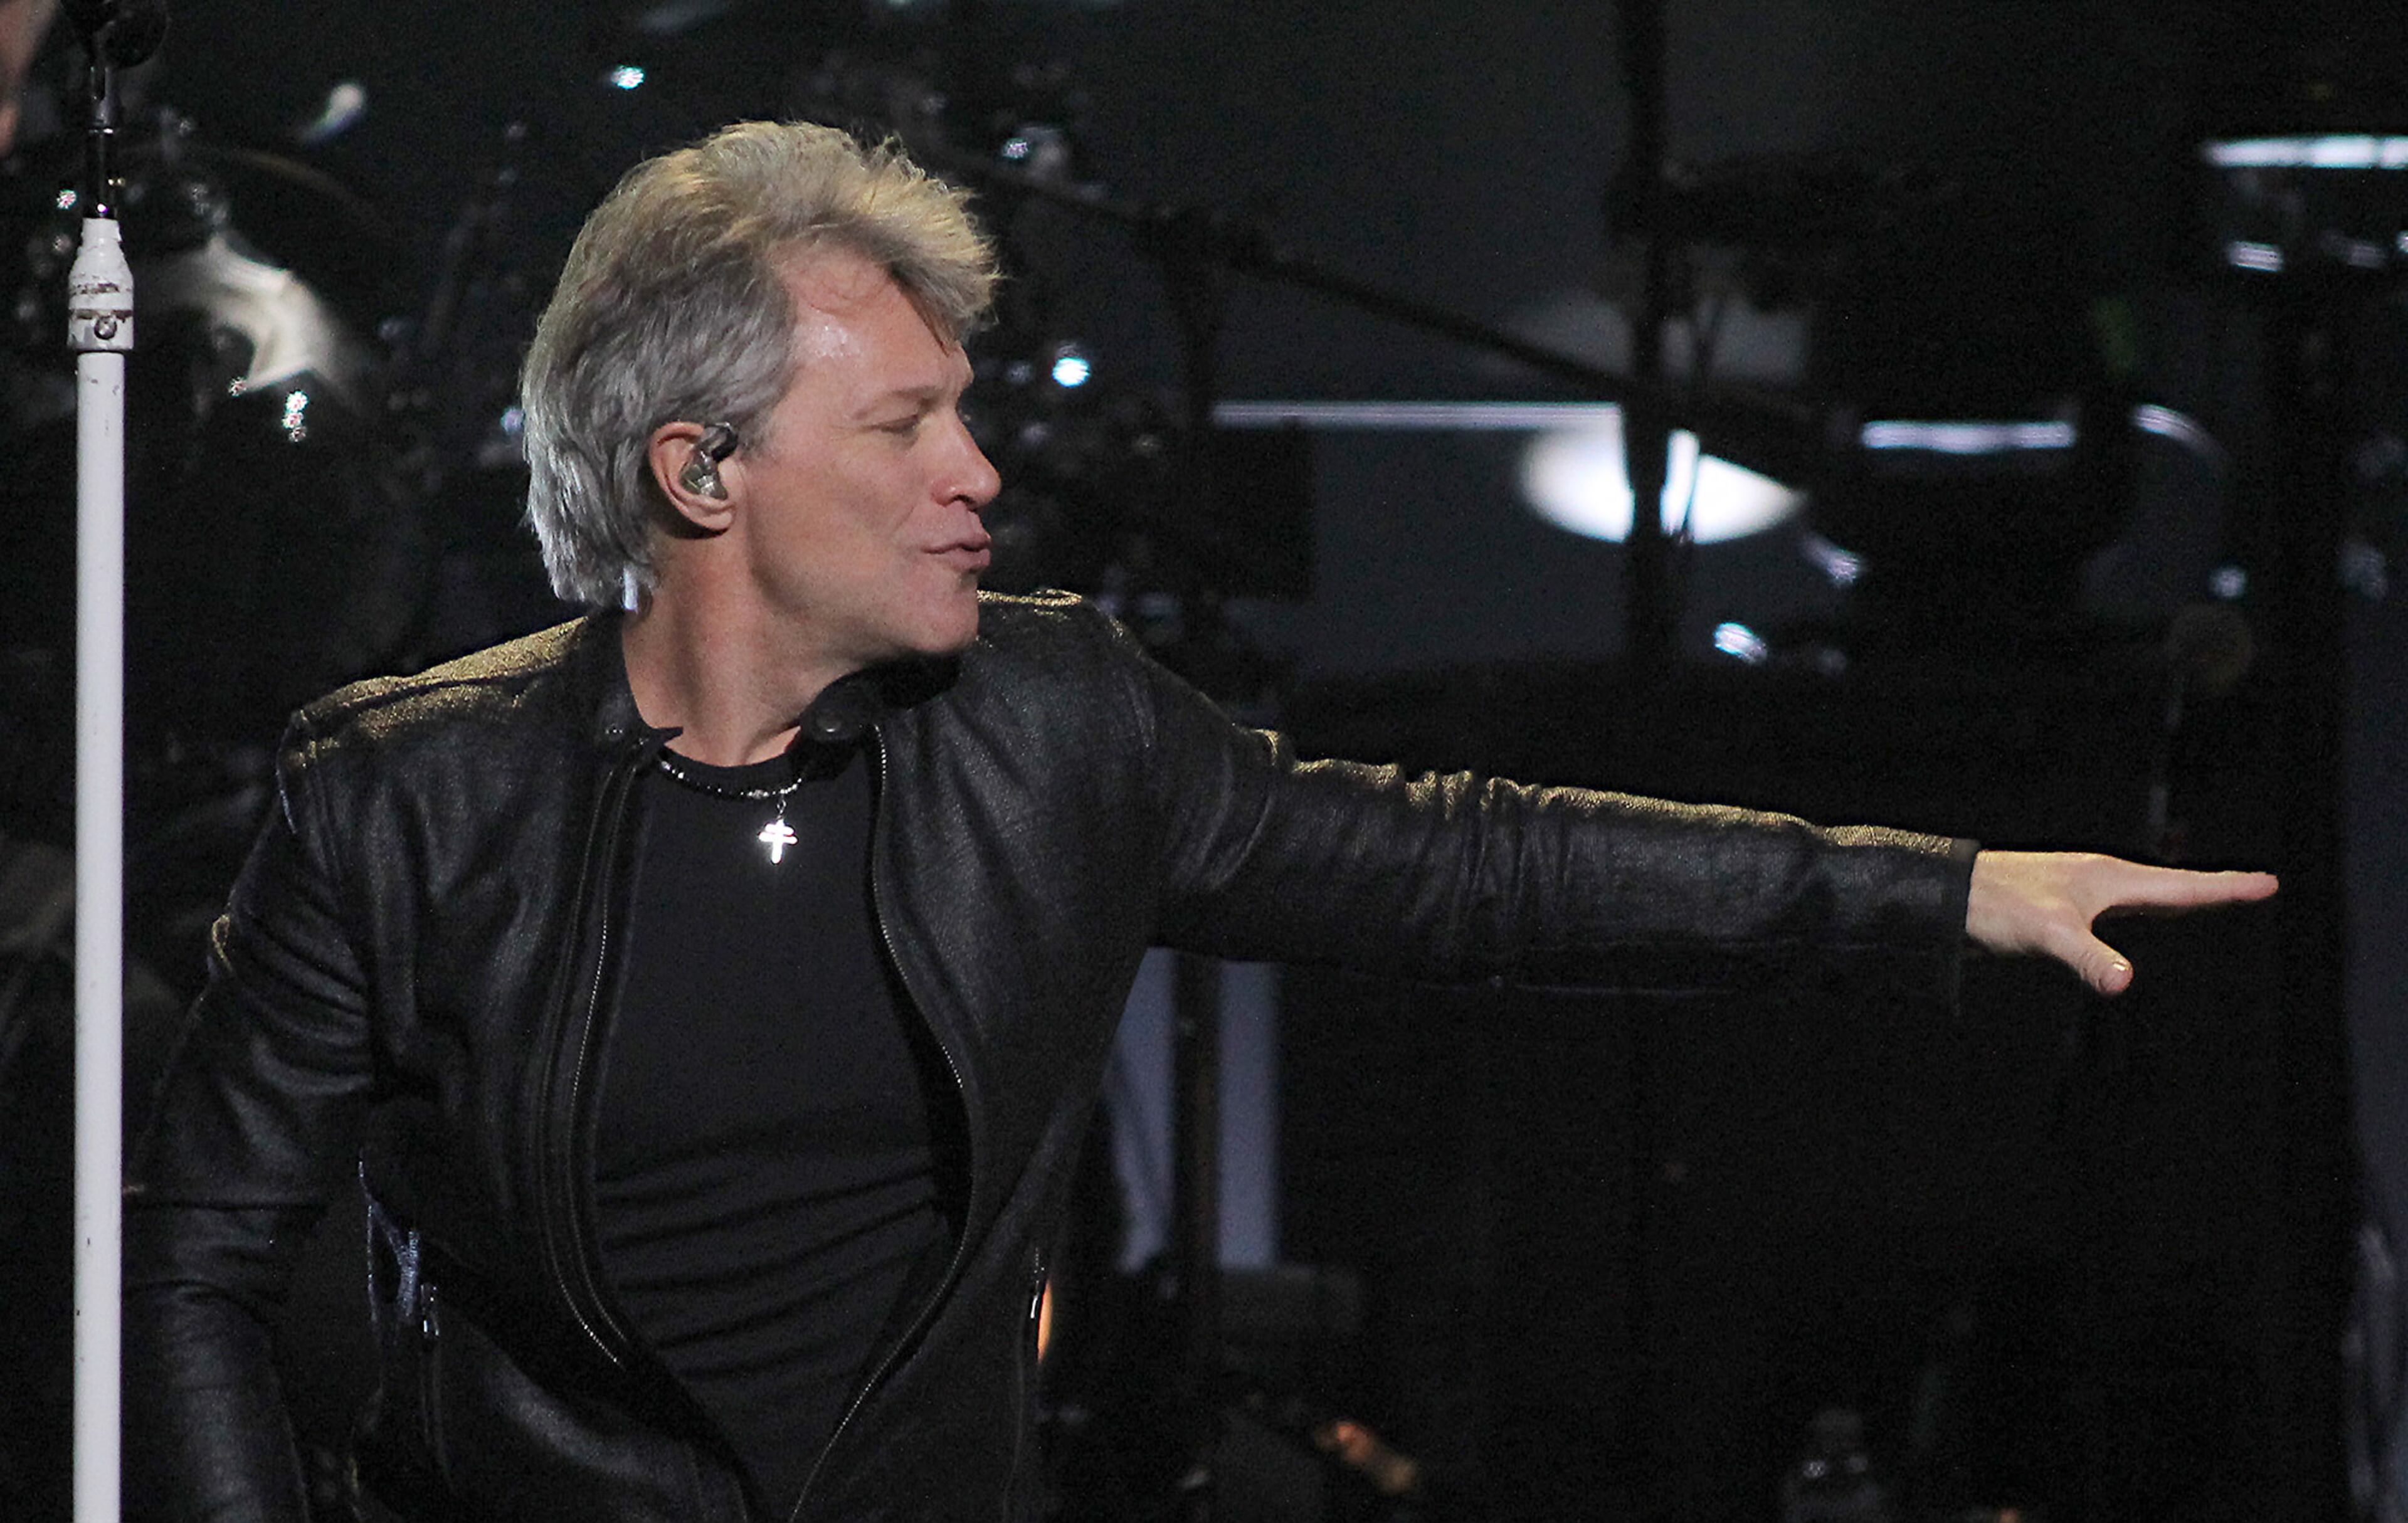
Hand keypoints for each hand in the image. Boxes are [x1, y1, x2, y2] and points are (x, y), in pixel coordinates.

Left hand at [1965, 850, 2278, 995]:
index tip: (2269, 882)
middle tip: (2255, 887)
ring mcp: (2083, 894)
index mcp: (2108, 879)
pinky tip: (2141, 920)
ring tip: (2212, 901)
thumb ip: (2088, 957)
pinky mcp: (2063, 909)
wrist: (1947, 895)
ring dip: (2181, 900)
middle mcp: (2101, 881)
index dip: (2226, 888)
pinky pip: (2120, 910)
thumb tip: (2125, 983)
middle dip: (2213, 890)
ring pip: (2145, 897)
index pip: (2182, 887)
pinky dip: (2146, 913)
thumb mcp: (2047, 933)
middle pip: (2172, 887)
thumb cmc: (1995, 904)